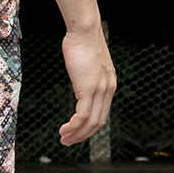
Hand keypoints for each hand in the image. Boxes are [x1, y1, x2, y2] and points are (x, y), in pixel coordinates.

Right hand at [58, 27, 115, 145]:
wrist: (85, 30)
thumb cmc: (82, 42)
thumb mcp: (88, 62)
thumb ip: (87, 74)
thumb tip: (80, 77)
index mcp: (109, 85)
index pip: (102, 113)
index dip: (89, 127)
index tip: (76, 132)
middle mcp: (108, 90)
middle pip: (98, 122)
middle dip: (83, 136)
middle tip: (68, 142)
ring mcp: (100, 90)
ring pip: (91, 123)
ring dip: (77, 135)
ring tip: (63, 139)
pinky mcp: (89, 89)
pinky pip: (82, 115)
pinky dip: (73, 126)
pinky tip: (64, 130)